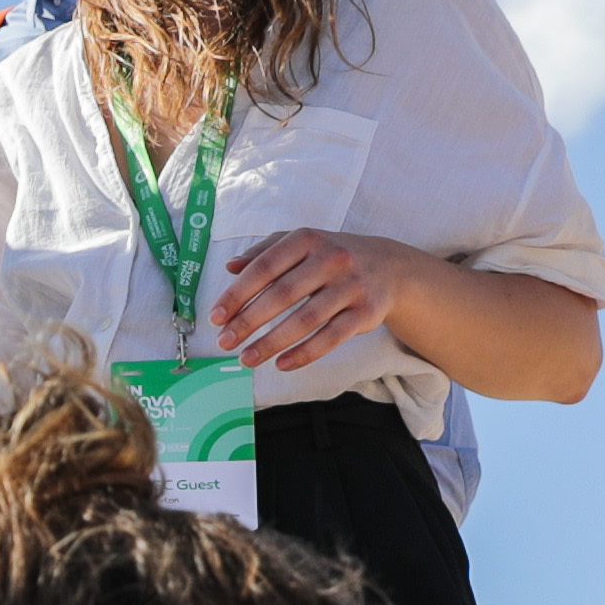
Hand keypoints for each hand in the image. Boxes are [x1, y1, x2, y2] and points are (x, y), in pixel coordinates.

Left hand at [212, 229, 419, 371]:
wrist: (389, 267)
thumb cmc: (330, 256)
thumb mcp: (300, 245)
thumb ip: (264, 252)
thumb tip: (230, 266)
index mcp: (307, 239)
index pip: (264, 268)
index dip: (237, 294)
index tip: (215, 318)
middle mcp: (331, 259)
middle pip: (282, 295)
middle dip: (248, 322)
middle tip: (224, 343)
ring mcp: (351, 286)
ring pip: (306, 320)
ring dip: (272, 343)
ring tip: (246, 359)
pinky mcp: (366, 312)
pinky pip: (331, 337)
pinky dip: (305, 354)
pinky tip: (281, 365)